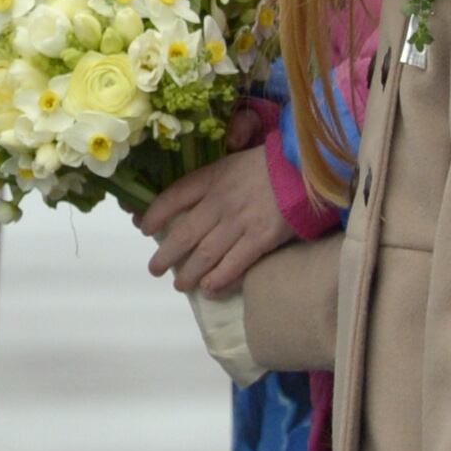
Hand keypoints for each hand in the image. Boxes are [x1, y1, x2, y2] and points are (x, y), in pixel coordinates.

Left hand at [142, 144, 290, 298]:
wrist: (306, 170)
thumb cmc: (269, 164)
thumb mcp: (232, 162)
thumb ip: (211, 180)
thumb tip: (188, 201)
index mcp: (212, 178)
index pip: (173, 196)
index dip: (155, 214)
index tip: (144, 228)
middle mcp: (220, 202)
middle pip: (184, 234)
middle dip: (165, 255)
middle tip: (155, 269)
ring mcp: (240, 223)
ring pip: (205, 255)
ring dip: (188, 273)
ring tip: (179, 284)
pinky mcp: (261, 240)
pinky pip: (234, 265)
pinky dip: (219, 280)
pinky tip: (209, 289)